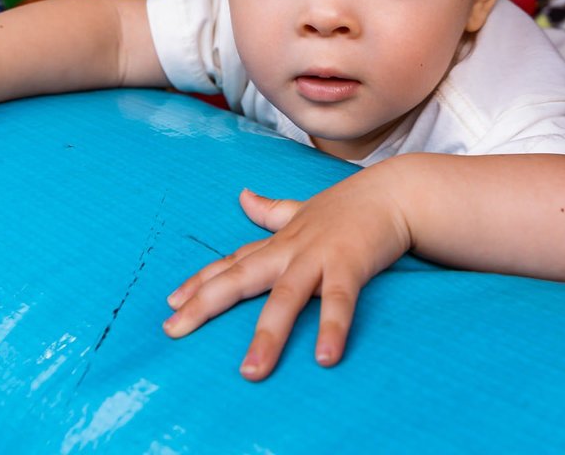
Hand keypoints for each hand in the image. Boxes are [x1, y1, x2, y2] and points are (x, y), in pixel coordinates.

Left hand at [163, 167, 411, 380]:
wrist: (394, 193)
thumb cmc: (348, 207)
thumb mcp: (303, 208)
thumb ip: (272, 211)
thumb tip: (242, 196)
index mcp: (280, 243)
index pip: (232, 262)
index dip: (200, 282)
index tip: (171, 303)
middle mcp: (291, 250)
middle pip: (240, 278)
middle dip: (205, 304)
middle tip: (174, 329)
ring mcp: (318, 257)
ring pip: (285, 297)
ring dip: (268, 334)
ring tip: (251, 371)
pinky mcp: (350, 265)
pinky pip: (338, 301)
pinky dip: (330, 327)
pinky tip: (323, 357)